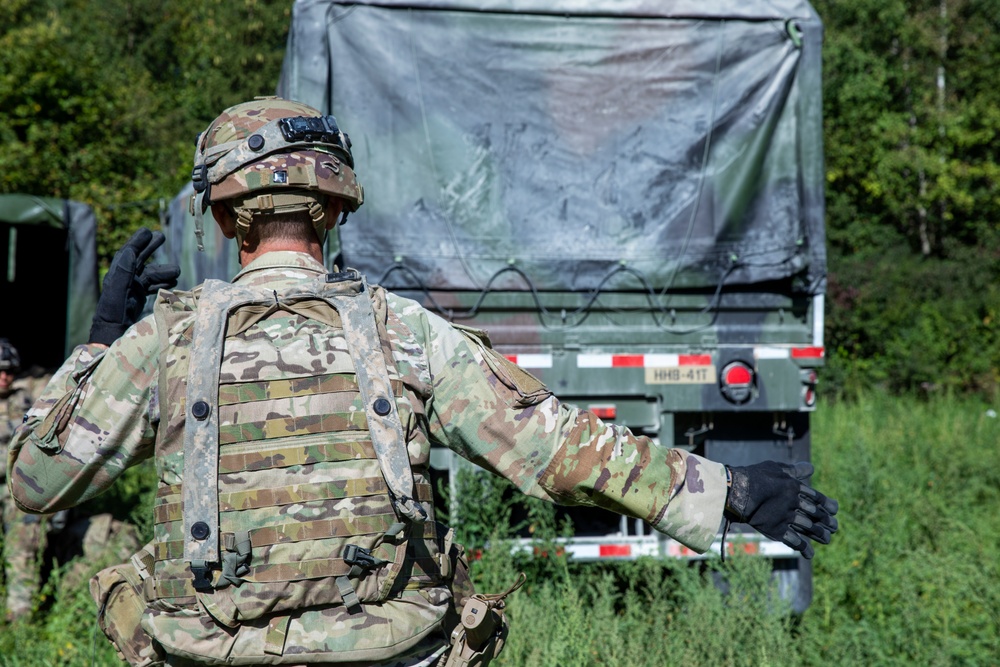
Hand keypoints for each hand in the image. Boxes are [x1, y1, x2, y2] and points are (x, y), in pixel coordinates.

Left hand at [89, 228, 179, 344]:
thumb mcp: (118, 293)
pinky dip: (161, 284)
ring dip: (162, 271)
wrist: (113, 339)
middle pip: (138, 261)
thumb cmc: (114, 318)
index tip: (148, 232)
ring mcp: (130, 291)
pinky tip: (172, 284)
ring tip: (177, 271)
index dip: (137, 242)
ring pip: (148, 275)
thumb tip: (128, 252)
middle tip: (161, 236)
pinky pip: (150, 287)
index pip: (127, 255)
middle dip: (149, 249)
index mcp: (117, 277)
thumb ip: (123, 273)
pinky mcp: (136, 301)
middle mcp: (123, 282)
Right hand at [724, 461, 838, 558]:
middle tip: (834, 527)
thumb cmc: (756, 476)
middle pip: (816, 514)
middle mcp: (794, 503)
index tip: (834, 510)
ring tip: (827, 539)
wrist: (737, 491)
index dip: (828, 505)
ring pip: (809, 528)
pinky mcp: (776, 530)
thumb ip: (795, 470)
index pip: (817, 498)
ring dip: (820, 535)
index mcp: (795, 487)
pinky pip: (794, 541)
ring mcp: (786, 517)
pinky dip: (803, 548)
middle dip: (827, 522)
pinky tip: (809, 554)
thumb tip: (811, 468)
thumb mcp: (777, 468)